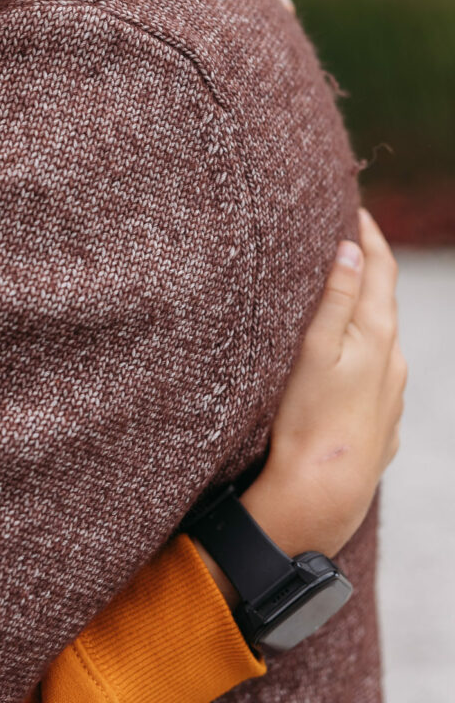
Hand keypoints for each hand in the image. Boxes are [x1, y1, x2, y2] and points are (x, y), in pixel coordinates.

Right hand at [239, 211, 404, 563]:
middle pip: (384, 302)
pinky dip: (364, 356)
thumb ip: (334, 299)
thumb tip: (350, 249)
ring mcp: (391, 395)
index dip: (369, 236)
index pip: (379, 269)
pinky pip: (377, 378)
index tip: (355, 209)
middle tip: (347, 241)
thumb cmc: (308, 419)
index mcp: (377, 335)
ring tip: (341, 298)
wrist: (323, 492)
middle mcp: (393, 361)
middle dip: (368, 269)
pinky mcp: (382, 424)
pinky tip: (345, 364)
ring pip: (383, 341)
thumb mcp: (314, 350)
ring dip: (366, 314)